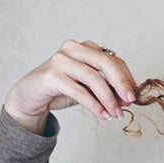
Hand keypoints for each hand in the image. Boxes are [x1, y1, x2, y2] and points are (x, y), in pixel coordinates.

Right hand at [2, 40, 136, 134]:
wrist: (30, 96)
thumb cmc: (61, 89)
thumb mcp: (88, 88)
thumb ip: (106, 89)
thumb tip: (128, 99)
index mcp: (85, 48)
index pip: (113, 59)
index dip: (126, 78)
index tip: (133, 96)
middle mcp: (73, 49)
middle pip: (105, 62)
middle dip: (121, 83)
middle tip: (129, 101)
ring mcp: (60, 60)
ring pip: (93, 77)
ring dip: (108, 98)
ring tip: (115, 114)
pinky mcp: (51, 76)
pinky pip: (78, 90)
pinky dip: (93, 104)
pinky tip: (102, 114)